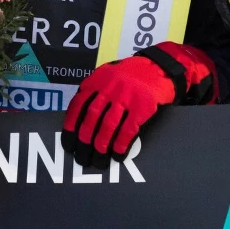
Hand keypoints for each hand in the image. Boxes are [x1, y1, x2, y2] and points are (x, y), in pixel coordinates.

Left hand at [62, 42, 215, 165]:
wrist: (160, 67)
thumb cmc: (132, 74)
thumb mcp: (109, 74)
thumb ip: (94, 90)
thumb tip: (77, 116)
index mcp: (98, 80)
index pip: (78, 105)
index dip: (71, 126)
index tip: (68, 143)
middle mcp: (110, 87)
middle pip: (91, 118)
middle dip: (84, 141)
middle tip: (81, 158)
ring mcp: (126, 97)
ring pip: (108, 126)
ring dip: (101, 146)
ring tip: (98, 161)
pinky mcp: (142, 106)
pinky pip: (128, 130)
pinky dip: (121, 144)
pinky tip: (118, 155)